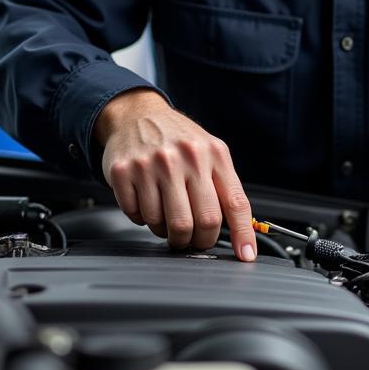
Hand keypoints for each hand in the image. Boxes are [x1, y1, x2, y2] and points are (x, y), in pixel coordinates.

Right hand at [94, 89, 256, 261]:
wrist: (136, 114)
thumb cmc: (177, 139)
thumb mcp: (210, 153)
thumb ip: (226, 189)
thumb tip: (244, 236)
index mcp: (212, 153)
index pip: (234, 202)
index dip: (242, 234)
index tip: (245, 255)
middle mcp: (184, 156)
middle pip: (200, 223)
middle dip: (198, 241)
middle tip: (192, 238)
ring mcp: (151, 164)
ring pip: (165, 225)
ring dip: (166, 231)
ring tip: (166, 213)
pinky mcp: (123, 172)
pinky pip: (137, 216)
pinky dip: (142, 218)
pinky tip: (146, 199)